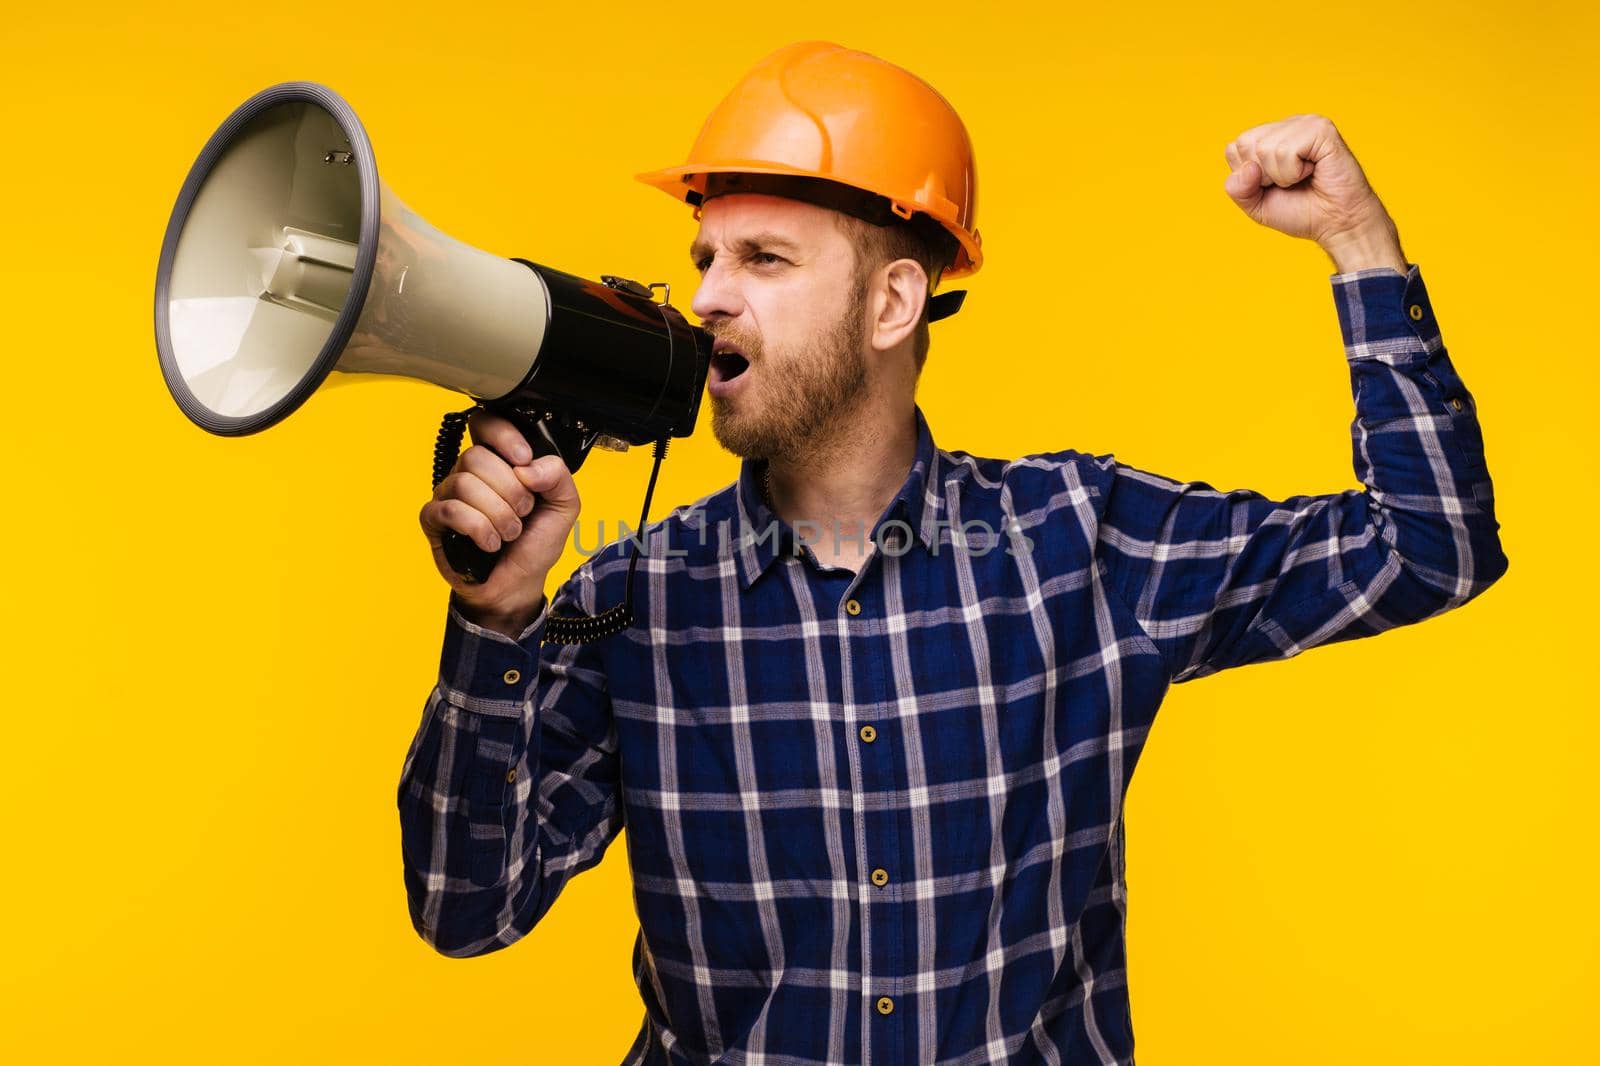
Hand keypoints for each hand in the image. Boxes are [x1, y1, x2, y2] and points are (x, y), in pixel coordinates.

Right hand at [418, 410, 580, 628]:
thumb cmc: (534, 544)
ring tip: (509, 533)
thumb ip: (558, 476)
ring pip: (465, 484)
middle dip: (510, 490)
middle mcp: (470, 473)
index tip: (523, 459)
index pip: (486, 424)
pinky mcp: (435, 519)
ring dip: (498, 514)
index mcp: (499, 462)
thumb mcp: (563, 507)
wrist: (518, 584)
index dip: (503, 436)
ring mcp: (449, 494)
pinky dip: (479, 528)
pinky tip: (490, 543)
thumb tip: (529, 466)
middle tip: (522, 512)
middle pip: (476, 457)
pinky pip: (450, 510)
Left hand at [1223, 114, 1406, 272]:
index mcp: (1271, 136)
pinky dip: (1294, 172)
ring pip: (1266, 148)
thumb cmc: (1302, 211)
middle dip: (1263, 176)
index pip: (1234, 148)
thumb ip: (1238, 189)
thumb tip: (1248, 168)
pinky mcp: (1321, 129)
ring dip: (1282, 176)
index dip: (1248, 177)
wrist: (1337, 224)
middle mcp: (1288, 125)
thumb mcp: (1256, 204)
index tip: (1274, 185)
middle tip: (1290, 182)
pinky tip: (1314, 171)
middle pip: (1246, 144)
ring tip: (1304, 177)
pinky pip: (1286, 151)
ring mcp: (1306, 124)